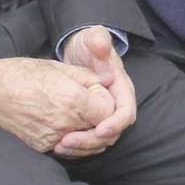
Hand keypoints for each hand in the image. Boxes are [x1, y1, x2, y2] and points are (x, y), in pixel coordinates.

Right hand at [0, 56, 111, 153]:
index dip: (107, 103)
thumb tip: (108, 81)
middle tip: (92, 107)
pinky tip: (64, 125)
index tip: (96, 94)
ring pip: (84, 143)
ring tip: (78, 116)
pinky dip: (70, 139)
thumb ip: (88, 77)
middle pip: (99, 131)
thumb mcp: (58, 67)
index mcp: (73, 100)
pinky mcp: (41, 147)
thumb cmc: (21, 74)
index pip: (108, 113)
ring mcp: (52, 138)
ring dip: (87, 133)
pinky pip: (66, 148)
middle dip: (100, 120)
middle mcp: (65, 123)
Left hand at [55, 26, 136, 157]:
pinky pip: (89, 137)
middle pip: (113, 131)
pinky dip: (77, 144)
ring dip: (83, 145)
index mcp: (121, 88)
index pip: (126, 112)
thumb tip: (101, 45)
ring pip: (101, 138)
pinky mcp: (92, 118)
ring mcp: (105, 112)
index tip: (99, 130)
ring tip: (61, 145)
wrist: (81, 49)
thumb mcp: (93, 38)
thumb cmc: (89, 44)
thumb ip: (99, 40)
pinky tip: (59, 144)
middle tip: (69, 141)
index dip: (114, 123)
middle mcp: (116, 103)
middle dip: (93, 140)